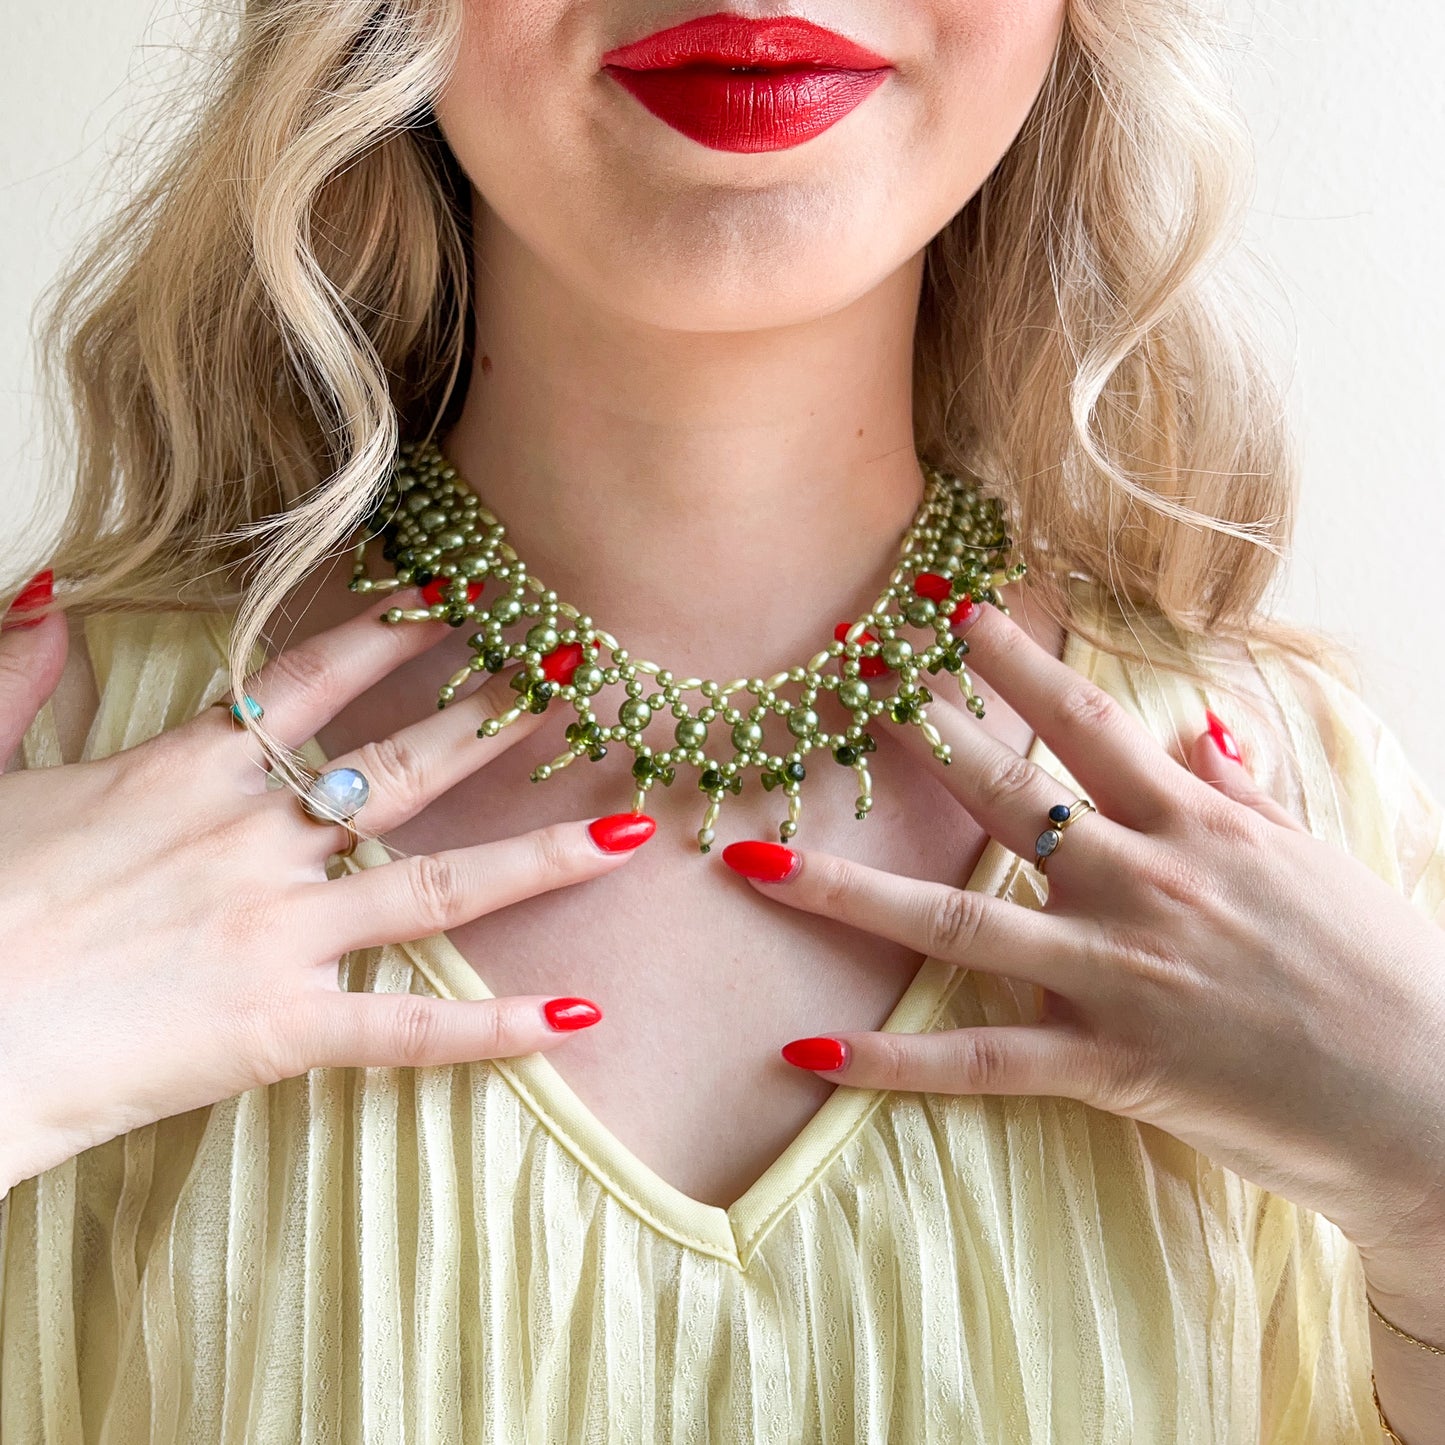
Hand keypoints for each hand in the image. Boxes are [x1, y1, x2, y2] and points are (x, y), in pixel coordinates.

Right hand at [0, 581, 652, 1194]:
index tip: (464, 603)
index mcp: (188, 775)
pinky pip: (405, 1029)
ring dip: (542, 856)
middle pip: (404, 769)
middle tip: (578, 683)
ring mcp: (277, 935)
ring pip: (440, 887)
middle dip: (498, 723)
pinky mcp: (279, 1031)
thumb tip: (44, 589)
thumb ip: (22, 676)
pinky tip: (572, 1020)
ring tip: (627, 829)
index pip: (315, 683)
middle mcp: (254, 841)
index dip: (396, 637)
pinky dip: (492, 1030)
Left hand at [718, 599, 1444, 1265]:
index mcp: (1194, 825)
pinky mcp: (1106, 1063)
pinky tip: (807, 1056)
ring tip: (756, 860)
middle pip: (1001, 798)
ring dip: (846, 889)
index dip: (1015, 663)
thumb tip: (1204, 732)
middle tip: (838, 686)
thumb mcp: (1316, 859)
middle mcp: (1141, 881)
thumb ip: (1245, 794)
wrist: (1436, 1099)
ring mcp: (1115, 972)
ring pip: (954, 923)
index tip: (953, 612)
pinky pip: (978, 1060)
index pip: (1087, 724)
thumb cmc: (1382, 971)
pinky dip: (890, 1064)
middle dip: (916, 737)